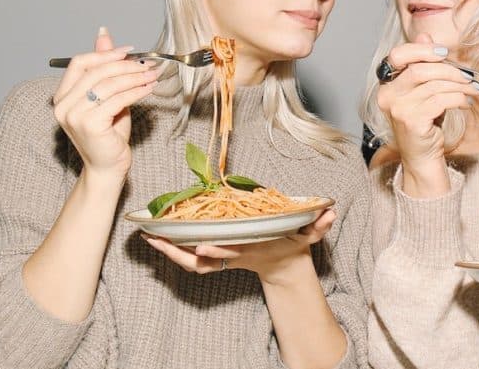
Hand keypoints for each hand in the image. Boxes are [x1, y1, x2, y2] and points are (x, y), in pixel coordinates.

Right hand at [52, 28, 161, 179]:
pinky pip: (117, 99)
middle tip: (147, 64)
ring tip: (152, 75)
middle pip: (95, 71)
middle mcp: (63, 104)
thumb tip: (104, 35)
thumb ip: (104, 69)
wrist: (108, 167)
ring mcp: (74, 115)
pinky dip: (136, 92)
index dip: (105, 54)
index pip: (79, 63)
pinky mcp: (89, 124)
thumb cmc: (109, 134)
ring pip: (108, 85)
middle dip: (125, 65)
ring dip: (134, 77)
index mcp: (62, 95)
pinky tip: (148, 89)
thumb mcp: (107, 96)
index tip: (130, 51)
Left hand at [143, 209, 335, 284]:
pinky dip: (173, 248)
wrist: (283, 265)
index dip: (216, 250)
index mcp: (252, 249)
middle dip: (179, 251)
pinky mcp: (216, 255)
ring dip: (169, 250)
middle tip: (156, 240)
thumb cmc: (292, 245)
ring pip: (190, 260)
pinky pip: (189, 257)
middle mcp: (233, 254)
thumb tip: (330, 213)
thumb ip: (319, 225)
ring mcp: (223, 257)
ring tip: (147, 237)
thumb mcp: (309, 236)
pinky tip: (156, 237)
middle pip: (202, 258)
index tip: (200, 245)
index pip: (232, 251)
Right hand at [376, 34, 478, 195]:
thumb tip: (426, 35)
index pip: (398, 55)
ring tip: (473, 90)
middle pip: (420, 69)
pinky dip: (458, 99)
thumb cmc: (424, 121)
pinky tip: (466, 104)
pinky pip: (440, 100)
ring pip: (434, 85)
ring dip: (459, 86)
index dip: (422, 49)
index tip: (445, 52)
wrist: (422, 157)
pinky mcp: (411, 121)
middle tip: (469, 76)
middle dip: (450, 70)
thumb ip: (423, 63)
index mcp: (387, 83)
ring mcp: (398, 108)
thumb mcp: (424, 89)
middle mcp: (387, 95)